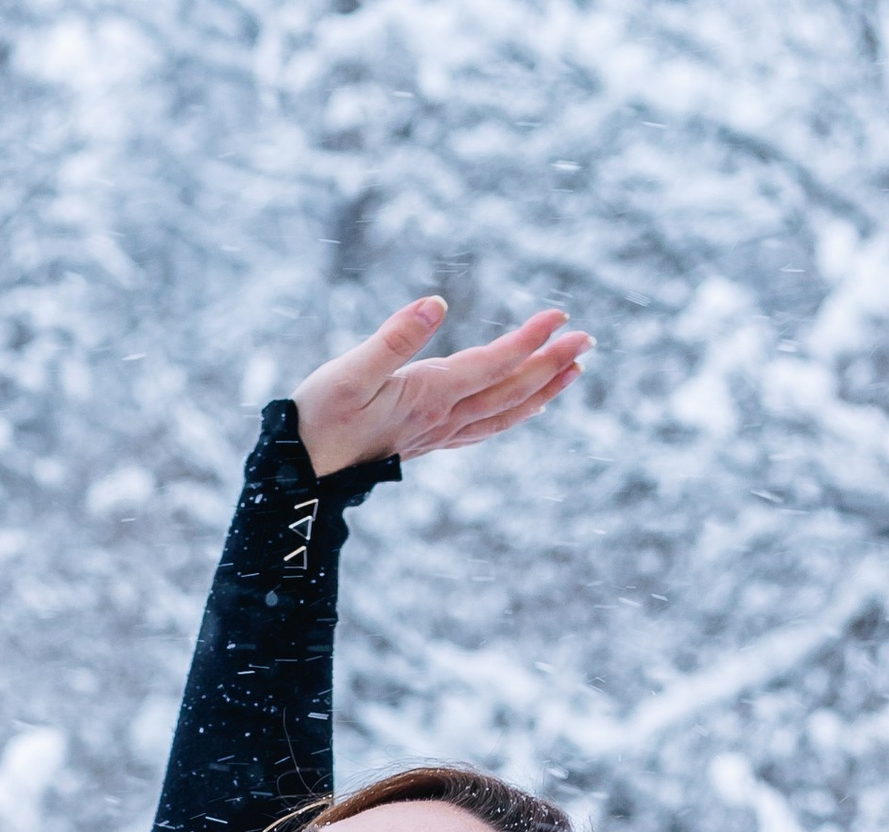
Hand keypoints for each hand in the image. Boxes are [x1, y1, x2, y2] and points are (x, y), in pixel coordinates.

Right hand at [293, 295, 588, 477]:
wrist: (300, 472)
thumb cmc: (318, 418)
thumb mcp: (348, 371)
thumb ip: (394, 338)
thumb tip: (436, 303)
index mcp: (428, 396)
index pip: (491, 365)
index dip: (528, 340)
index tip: (560, 315)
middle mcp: (442, 417)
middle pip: (509, 390)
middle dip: (551, 364)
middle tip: (588, 339)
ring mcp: (438, 432)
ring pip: (504, 413)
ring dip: (543, 391)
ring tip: (576, 371)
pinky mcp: (428, 439)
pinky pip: (485, 427)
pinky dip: (514, 413)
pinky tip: (529, 404)